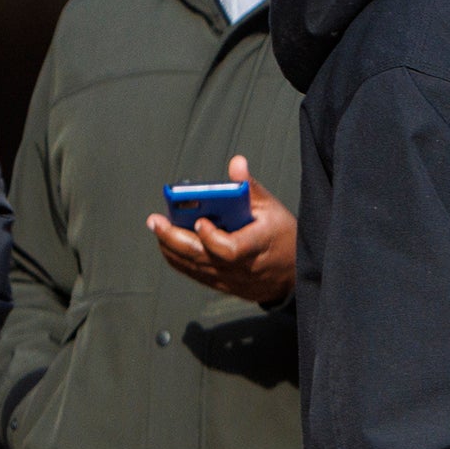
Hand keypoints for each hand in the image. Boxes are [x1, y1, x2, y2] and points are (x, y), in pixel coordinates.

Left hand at [147, 160, 295, 303]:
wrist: (293, 274)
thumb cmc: (282, 238)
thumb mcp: (272, 209)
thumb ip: (250, 188)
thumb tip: (236, 164)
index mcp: (257, 247)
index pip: (229, 249)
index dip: (210, 237)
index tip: (199, 221)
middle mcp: (242, 268)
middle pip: (201, 257)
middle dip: (173, 238)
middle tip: (156, 220)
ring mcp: (230, 279)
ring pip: (192, 266)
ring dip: (170, 246)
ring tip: (158, 226)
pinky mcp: (221, 284)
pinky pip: (193, 273)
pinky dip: (177, 257)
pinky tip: (168, 242)